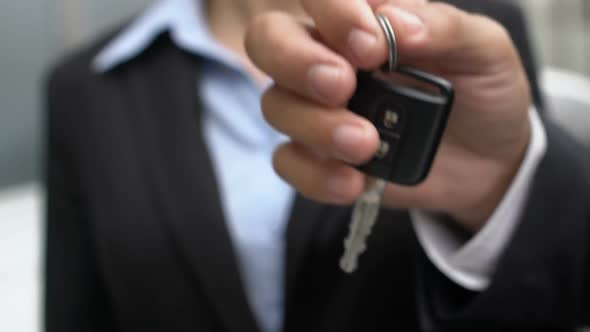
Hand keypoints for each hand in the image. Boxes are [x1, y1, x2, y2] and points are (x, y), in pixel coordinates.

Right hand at [245, 0, 531, 230]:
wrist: (489, 160)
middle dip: (297, 62)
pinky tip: (353, 181)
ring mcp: (318, 109)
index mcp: (362, 20)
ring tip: (366, 144)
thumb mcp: (485, 50)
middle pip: (268, 41)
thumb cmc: (481, 92)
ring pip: (276, 106)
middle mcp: (327, 58)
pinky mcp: (320, 156)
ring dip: (316, 126)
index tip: (371, 47)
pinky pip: (289, 162)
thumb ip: (445, 27)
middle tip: (343, 87)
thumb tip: (395, 22)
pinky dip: (314, 174)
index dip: (333, 13)